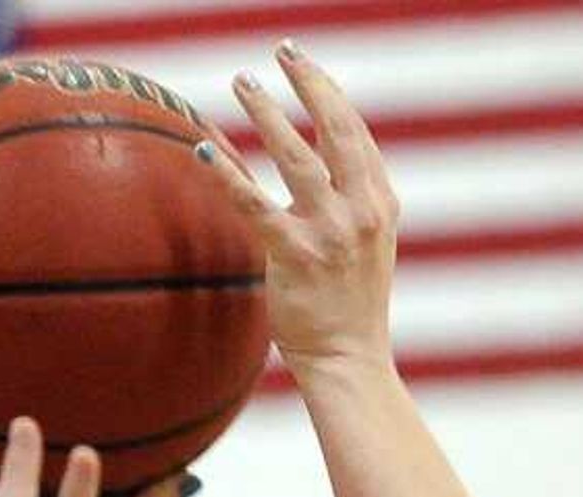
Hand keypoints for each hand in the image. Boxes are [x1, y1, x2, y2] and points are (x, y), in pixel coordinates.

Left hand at [202, 44, 397, 375]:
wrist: (349, 359)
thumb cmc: (350, 306)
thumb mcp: (366, 245)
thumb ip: (350, 202)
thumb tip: (320, 165)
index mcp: (379, 202)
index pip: (355, 131)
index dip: (328, 91)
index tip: (302, 64)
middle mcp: (359, 209)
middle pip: (334, 127)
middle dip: (307, 82)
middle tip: (280, 51)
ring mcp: (329, 232)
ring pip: (295, 155)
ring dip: (267, 113)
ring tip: (244, 83)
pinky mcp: (295, 255)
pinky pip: (254, 203)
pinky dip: (227, 173)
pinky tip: (203, 149)